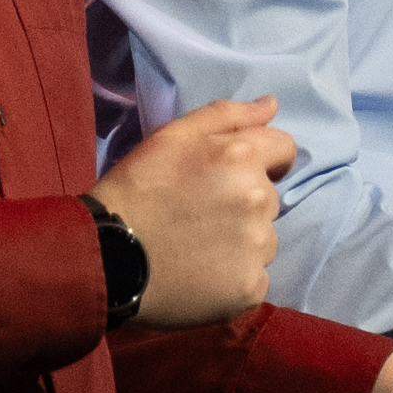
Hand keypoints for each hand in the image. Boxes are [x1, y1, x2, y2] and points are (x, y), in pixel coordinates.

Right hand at [96, 97, 289, 324]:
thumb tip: (272, 104)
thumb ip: (228, 115)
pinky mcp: (252, 288)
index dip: (263, 160)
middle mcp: (258, 200)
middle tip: (199, 214)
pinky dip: (234, 277)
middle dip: (243, 202)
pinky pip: (255, 277)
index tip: (232, 176)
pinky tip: (202, 275)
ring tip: (197, 248)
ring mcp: (258, 247)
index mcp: (242, 158)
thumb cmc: (137, 189)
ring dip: (241, 242)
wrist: (109, 256)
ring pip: (264, 239)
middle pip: (269, 198)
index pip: (284, 150)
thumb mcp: (172, 136)